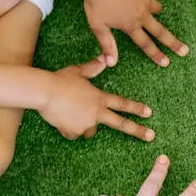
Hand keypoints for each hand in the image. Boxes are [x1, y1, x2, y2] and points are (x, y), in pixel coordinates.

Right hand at [40, 59, 154, 140]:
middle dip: (138, 131)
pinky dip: (68, 129)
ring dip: (83, 124)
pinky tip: (60, 118)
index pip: (122, 103)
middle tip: (151, 136)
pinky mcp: (74, 132)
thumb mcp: (78, 71)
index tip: (149, 113)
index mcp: (99, 97)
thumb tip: (104, 59)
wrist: (43, 92)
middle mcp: (97, 112)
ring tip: (68, 111)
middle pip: (121, 124)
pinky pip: (73, 133)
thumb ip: (92, 68)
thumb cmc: (60, 79)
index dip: (136, 108)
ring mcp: (86, 124)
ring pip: (89, 130)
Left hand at [82, 0, 187, 66]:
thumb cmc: (95, 4)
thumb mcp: (99, 27)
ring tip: (150, 10)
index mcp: (130, 26)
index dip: (157, 55)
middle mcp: (141, 15)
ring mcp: (145, 0)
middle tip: (185, 50)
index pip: (146, 44)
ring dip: (156, 11)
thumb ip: (107, 45)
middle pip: (161, 32)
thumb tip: (111, 63)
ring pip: (158, 8)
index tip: (167, 63)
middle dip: (173, 43)